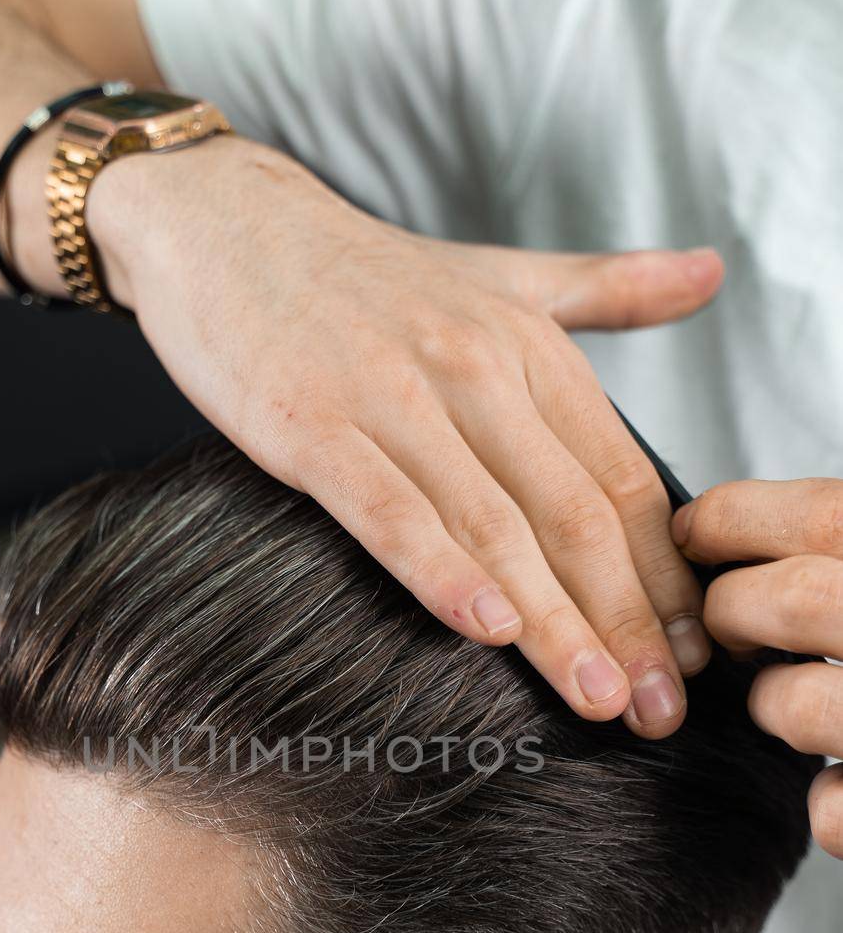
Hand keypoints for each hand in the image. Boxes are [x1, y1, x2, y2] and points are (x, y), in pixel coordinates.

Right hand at [92, 135, 723, 736]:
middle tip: (660, 710)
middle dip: (626, 623)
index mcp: (529, 345)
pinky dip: (441, 570)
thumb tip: (710, 274)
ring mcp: (392, 397)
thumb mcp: (497, 275)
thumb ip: (605, 289)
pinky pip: (389, 510)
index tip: (691, 658)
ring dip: (553, 622)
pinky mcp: (310, 423)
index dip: (663, 580)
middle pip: (574, 516)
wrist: (223, 222)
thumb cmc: (360, 274)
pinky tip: (485, 627)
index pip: (622, 480)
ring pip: (494, 525)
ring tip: (597, 698)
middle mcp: (476, 367)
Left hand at [673, 478, 842, 857]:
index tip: (697, 530)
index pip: (827, 517)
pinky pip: (836, 809)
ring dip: (775, 702)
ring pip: (791, 704)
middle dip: (734, 610)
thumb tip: (741, 522)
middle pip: (790, 602)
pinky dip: (828, 802)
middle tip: (732, 623)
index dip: (738, 518)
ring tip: (799, 700)